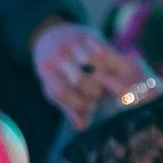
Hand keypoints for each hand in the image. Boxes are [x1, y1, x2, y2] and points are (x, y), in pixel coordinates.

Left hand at [32, 21, 150, 129]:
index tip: (90, 107)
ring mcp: (72, 45)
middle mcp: (58, 58)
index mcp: (47, 73)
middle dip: (94, 91)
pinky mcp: (88, 35)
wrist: (53, 35)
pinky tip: (114, 69)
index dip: (78, 103)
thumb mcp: (57, 88)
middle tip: (101, 94)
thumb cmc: (58, 71)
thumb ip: (70, 107)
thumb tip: (82, 127)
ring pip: (92, 60)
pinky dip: (112, 61)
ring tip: (108, 81)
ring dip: (106, 75)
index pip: (61, 92)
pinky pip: (103, 49)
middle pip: (78, 78)